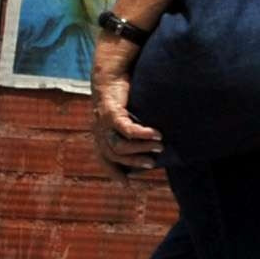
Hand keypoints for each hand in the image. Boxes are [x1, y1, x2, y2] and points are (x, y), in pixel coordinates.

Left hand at [88, 51, 160, 174]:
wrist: (110, 74)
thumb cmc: (122, 96)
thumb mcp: (126, 117)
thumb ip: (132, 131)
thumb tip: (157, 142)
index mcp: (101, 135)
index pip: (105, 159)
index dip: (115, 172)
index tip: (128, 184)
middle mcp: (99, 132)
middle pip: (114, 156)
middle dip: (134, 163)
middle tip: (153, 164)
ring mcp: (103, 123)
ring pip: (119, 145)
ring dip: (141, 148)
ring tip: (160, 146)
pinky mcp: (111, 112)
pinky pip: (125, 129)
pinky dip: (141, 133)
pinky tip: (156, 133)